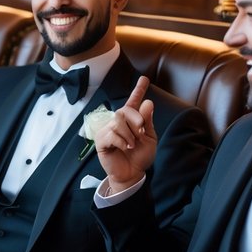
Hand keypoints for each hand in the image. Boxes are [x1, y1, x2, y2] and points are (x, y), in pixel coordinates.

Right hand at [95, 76, 156, 190]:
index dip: (138, 89)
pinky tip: (125, 148)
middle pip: (124, 110)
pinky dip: (122, 142)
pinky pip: (112, 134)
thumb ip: (147, 121)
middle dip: (136, 121)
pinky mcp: (101, 141)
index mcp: (131, 120)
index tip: (144, 78)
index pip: (134, 101)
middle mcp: (118, 122)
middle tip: (141, 133)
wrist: (132, 173)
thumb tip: (147, 102)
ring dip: (129, 135)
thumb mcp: (149, 138)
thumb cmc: (140, 157)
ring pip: (118, 122)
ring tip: (132, 145)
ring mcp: (108, 130)